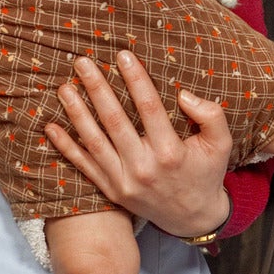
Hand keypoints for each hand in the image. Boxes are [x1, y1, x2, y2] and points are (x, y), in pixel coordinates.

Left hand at [43, 50, 236, 237]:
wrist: (192, 218)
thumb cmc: (207, 174)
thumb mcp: (221, 145)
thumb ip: (211, 116)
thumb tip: (183, 95)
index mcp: (171, 152)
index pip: (149, 107)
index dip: (135, 79)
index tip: (123, 55)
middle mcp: (144, 167)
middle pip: (114, 121)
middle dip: (97, 88)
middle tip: (82, 62)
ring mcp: (124, 181)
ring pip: (94, 142)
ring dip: (77, 113)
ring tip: (65, 88)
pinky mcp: (112, 191)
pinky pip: (84, 166)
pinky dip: (66, 147)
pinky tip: (51, 127)